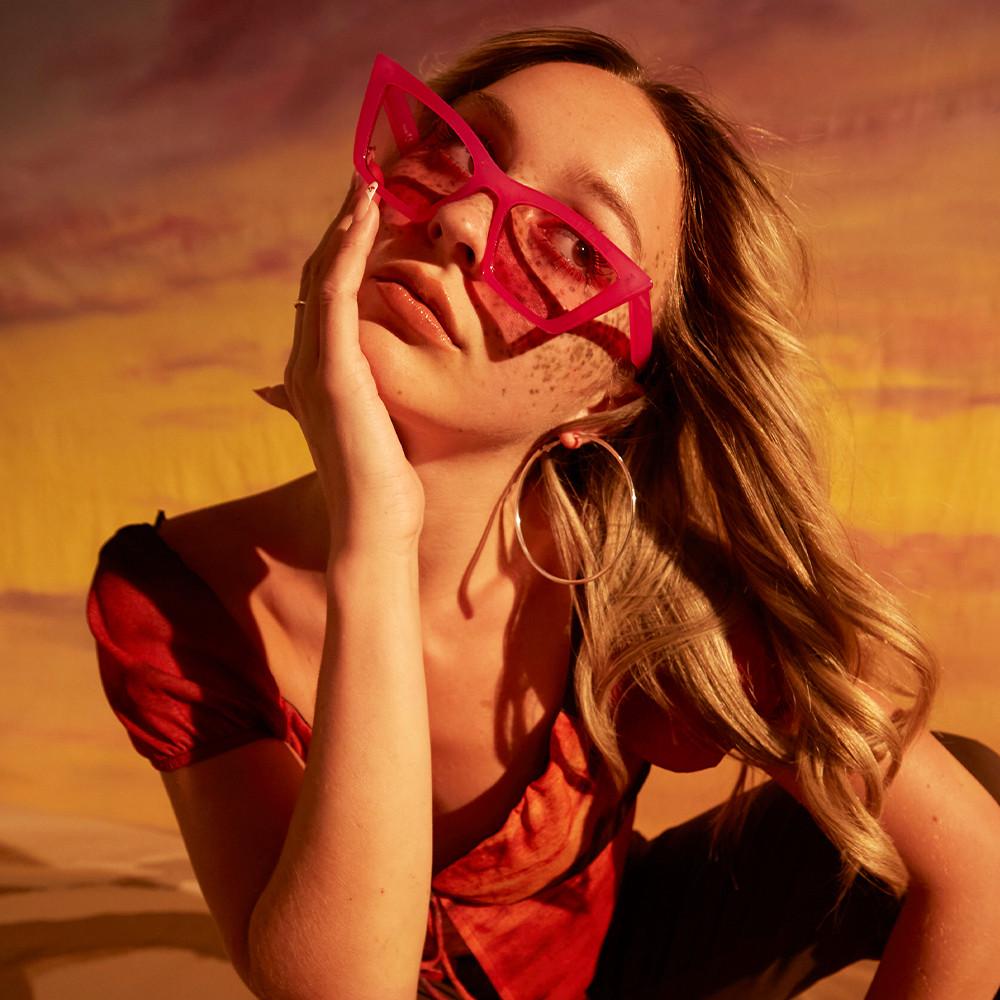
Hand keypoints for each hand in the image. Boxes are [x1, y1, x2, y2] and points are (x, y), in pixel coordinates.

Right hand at [255, 179, 424, 555]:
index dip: (340, 254)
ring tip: (367, 185)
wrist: (376, 525)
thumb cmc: (385, 484)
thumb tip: (374, 381)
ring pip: (321, 277)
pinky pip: (335, 295)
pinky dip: (347, 251)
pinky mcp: (333, 372)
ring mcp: (314, 366)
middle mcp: (304, 364)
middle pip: (315, 278)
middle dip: (339, 230)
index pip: (321, 299)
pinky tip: (366, 218)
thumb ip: (368, 396)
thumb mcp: (376, 429)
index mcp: (315, 375)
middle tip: (364, 183)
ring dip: (344, 228)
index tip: (365, 218)